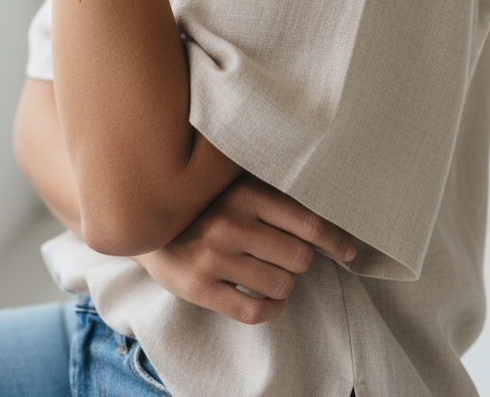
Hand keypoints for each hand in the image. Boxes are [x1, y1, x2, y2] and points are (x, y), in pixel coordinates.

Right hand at [136, 174, 356, 324]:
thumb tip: (328, 195)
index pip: (308, 221)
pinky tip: (270, 297)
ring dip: (286, 282)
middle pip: (299, 257)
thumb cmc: (201, 196)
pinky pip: (256, 312)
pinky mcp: (199, 288)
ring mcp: (214, 259)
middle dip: (303, 259)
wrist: (139, 212)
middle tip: (292, 253)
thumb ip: (270, 184)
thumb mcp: (233, 177)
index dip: (336, 239)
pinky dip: (272, 308)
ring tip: (274, 270)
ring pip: (282, 285)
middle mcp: (230, 223)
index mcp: (244, 191)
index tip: (349, 248)